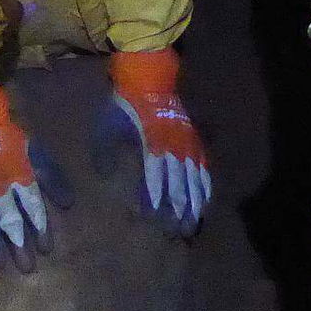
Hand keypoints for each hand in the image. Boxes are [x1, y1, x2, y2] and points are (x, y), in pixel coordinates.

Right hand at [0, 85, 71, 271]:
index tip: (46, 250)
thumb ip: (50, 176)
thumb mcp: (33, 148)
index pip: (32, 211)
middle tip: (27, 269)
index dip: (40, 230)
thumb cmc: (3, 130)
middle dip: (19, 246)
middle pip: (9, 224)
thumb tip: (68, 205)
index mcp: (18, 179)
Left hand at [91, 48, 211, 235]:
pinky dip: (205, 187)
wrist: (150, 77)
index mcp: (153, 142)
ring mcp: (188, 143)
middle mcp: (175, 145)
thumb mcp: (108, 124)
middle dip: (178, 209)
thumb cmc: (125, 104)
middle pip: (179, 182)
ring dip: (194, 203)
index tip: (152, 219)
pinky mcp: (195, 141)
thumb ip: (106, 151)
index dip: (154, 198)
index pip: (155, 176)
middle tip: (176, 233)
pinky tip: (204, 202)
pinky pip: (204, 168)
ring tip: (192, 225)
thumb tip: (105, 176)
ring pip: (195, 179)